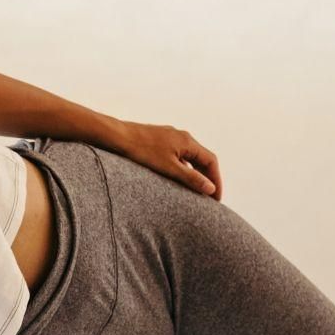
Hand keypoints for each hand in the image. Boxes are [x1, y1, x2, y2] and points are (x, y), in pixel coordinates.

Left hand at [106, 120, 221, 200]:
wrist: (118, 137)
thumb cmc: (142, 151)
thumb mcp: (169, 168)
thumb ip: (191, 178)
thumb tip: (211, 188)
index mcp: (188, 141)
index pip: (211, 161)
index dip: (216, 179)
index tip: (216, 197)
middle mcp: (182, 137)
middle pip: (202, 158)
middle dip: (208, 177)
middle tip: (209, 196)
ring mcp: (171, 137)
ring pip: (190, 157)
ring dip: (195, 173)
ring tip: (195, 190)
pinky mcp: (160, 140)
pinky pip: (178, 155)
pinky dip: (183, 168)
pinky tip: (176, 178)